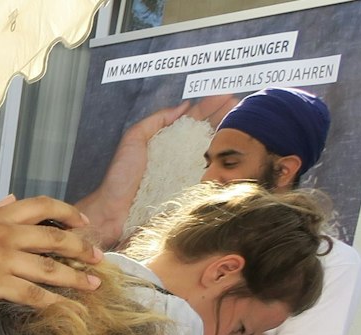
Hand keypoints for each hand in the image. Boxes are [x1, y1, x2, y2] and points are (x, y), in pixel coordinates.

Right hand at [0, 196, 102, 311]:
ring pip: (50, 267)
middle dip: (81, 248)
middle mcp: (3, 234)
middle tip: (98, 258)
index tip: (83, 223)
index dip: (68, 213)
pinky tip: (67, 310)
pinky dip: (53, 302)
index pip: (42, 206)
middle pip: (55, 238)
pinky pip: (32, 293)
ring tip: (93, 286)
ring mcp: (0, 259)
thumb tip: (11, 198)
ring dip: (75, 278)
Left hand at [75, 98, 234, 246]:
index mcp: (169, 143)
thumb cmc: (120, 178)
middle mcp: (182, 157)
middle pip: (210, 133)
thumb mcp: (134, 139)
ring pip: (217, 152)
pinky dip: (229, 164)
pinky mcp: (193, 192)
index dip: (210, 108)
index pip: (195, 121)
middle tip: (241, 104)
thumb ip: (155, 121)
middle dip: (227, 117)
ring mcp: (190, 174)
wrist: (114, 212)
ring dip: (232, 136)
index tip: (226, 96)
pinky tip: (241, 152)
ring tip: (246, 121)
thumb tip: (183, 106)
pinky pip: (214, 176)